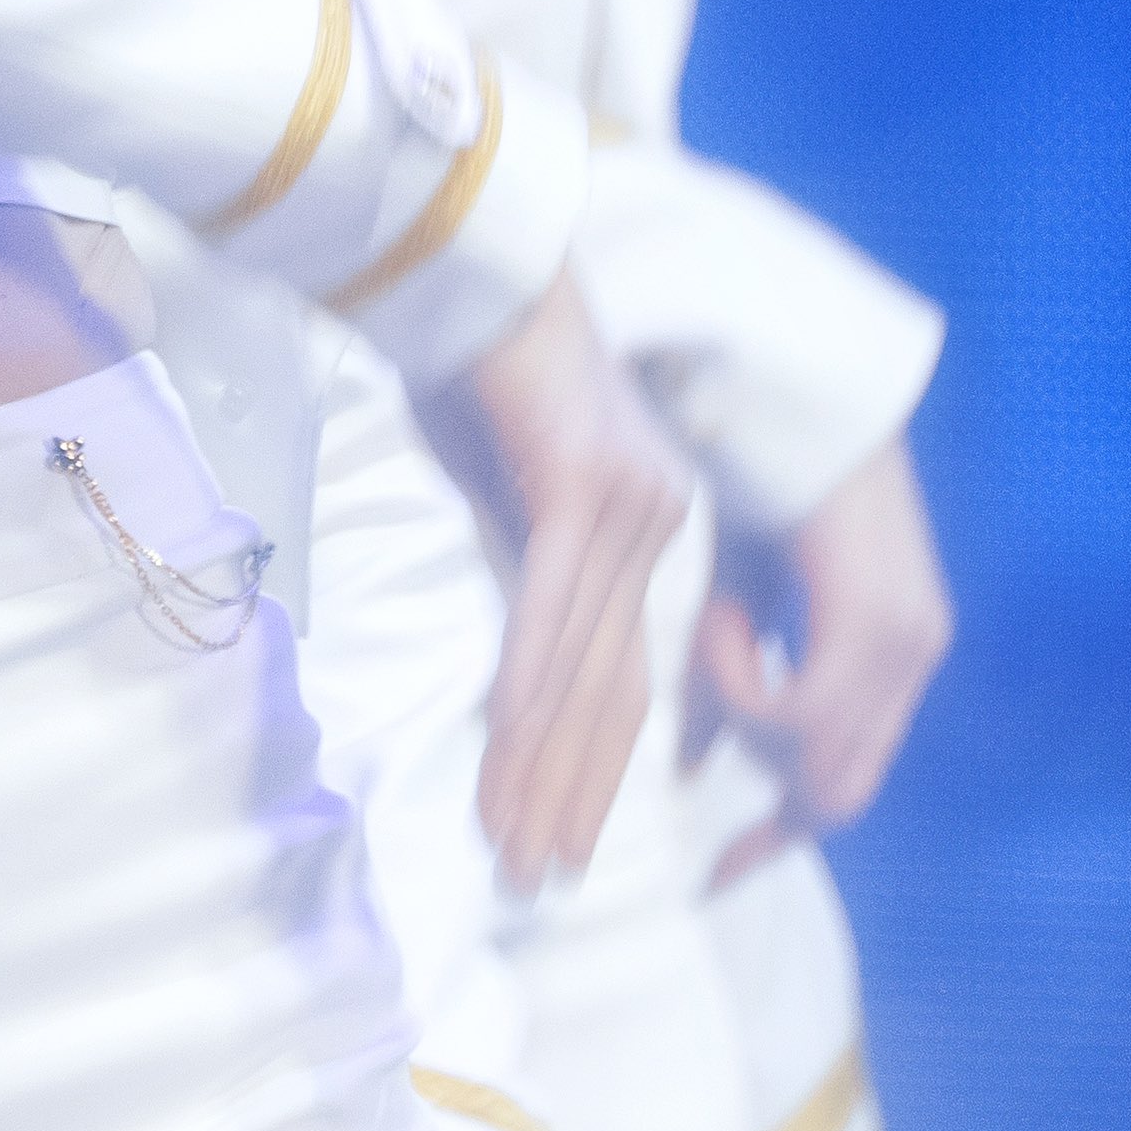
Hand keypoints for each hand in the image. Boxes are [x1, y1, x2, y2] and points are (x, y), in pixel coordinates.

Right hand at [424, 267, 691, 882]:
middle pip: (615, 688)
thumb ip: (522, 556)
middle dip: (575, 793)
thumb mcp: (505, 478)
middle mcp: (656, 524)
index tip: (558, 838)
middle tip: (542, 875)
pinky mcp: (588, 485)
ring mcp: (630, 507)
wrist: (476, 255)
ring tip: (519, 842)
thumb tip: (504, 642)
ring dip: (546, 764)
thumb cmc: (474, 357)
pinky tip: (511, 745)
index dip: (590, 766)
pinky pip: (554, 606)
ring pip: (586, 664)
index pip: (620, 673)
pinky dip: (532, 682)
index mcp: (646, 527)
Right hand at [689, 440, 952, 830]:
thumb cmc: (763, 475)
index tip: (723, 867)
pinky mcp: (872, 623)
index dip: (786, 832)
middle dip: (770, 814)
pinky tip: (719, 621)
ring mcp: (903, 643)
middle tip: (702, 813)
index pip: (853, 780)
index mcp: (894, 653)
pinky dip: (745, 685)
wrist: (798, 396)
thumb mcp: (743, 593)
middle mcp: (913, 657)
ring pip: (818, 756)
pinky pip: (799, 708)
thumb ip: (726, 676)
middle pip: (842, 790)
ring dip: (745, 721)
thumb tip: (689, 766)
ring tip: (708, 641)